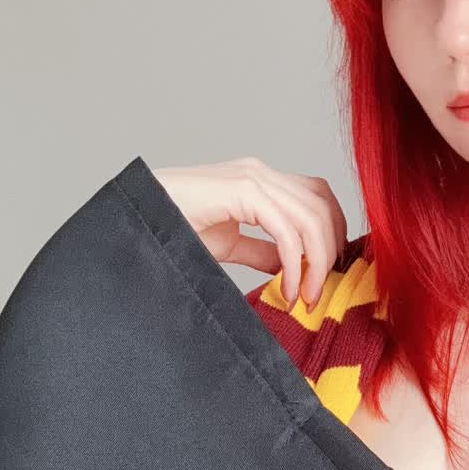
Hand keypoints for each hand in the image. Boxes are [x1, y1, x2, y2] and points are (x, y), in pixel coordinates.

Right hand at [151, 157, 348, 307]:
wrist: (137, 219)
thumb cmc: (171, 228)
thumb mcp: (229, 245)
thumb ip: (263, 252)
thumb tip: (292, 267)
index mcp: (260, 181)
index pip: (318, 198)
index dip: (332, 236)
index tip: (324, 276)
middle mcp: (260, 173)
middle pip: (323, 205)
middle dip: (329, 252)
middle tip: (318, 294)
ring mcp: (251, 177)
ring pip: (312, 216)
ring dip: (315, 263)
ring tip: (305, 296)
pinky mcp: (241, 190)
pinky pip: (286, 230)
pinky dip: (294, 264)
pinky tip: (287, 290)